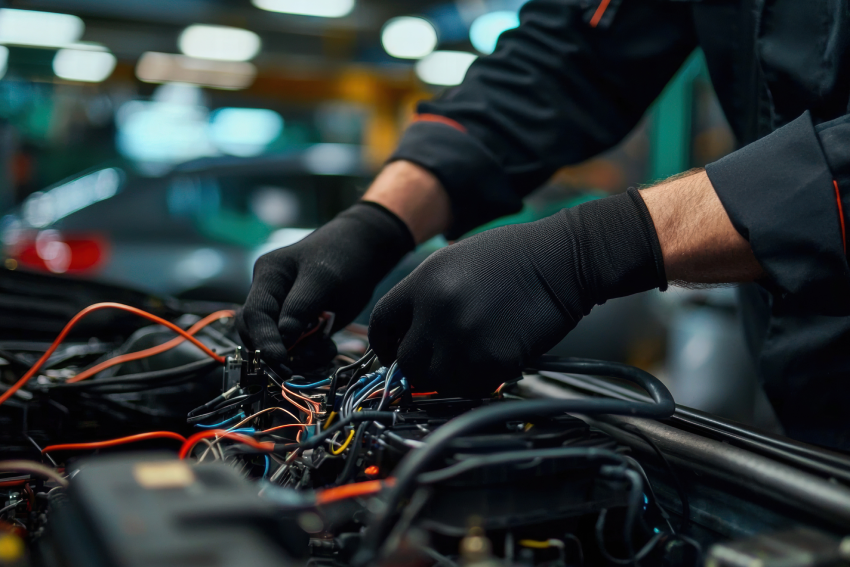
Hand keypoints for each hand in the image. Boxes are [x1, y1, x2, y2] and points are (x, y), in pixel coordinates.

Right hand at [238, 202, 413, 375]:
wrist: (363, 252)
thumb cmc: (343, 257)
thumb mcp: (324, 279)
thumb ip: (301, 307)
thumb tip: (284, 338)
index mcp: (268, 275)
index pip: (255, 313)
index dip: (265, 339)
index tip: (280, 359)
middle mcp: (269, 294)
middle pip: (257, 333)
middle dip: (278, 352)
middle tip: (297, 367)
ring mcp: (282, 311)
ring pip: (278, 344)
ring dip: (299, 356)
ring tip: (324, 349)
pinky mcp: (298, 325)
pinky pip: (297, 347)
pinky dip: (311, 353)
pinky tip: (328, 346)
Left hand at [368, 189, 666, 395]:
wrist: (563, 259)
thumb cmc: (514, 255)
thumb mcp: (454, 260)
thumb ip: (425, 294)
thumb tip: (407, 331)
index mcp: (423, 283)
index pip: (382, 324)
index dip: (384, 343)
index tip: (391, 352)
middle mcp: (437, 312)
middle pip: (406, 361)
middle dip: (417, 365)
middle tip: (435, 361)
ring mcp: (465, 338)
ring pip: (436, 381)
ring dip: (448, 377)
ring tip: (467, 360)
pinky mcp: (494, 360)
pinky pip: (471, 387)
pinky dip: (477, 382)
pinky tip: (490, 361)